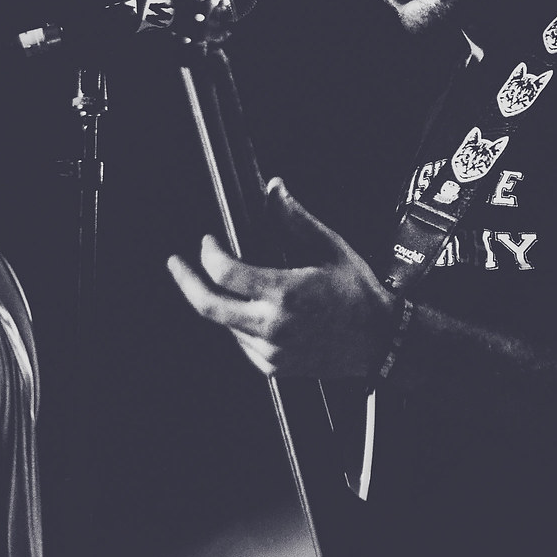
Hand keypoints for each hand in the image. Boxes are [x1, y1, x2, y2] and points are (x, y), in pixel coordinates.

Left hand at [167, 178, 394, 377]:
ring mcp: (271, 351)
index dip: (209, 253)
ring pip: (225, 323)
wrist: (380, 341)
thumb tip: (274, 189)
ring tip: (231, 282)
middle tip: (176, 264)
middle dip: (186, 281)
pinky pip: (241, 341)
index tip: (208, 240)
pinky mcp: (273, 367)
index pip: (226, 273)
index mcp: (286, 293)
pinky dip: (238, 321)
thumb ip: (295, 219)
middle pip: (209, 306)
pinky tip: (253, 307)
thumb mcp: (331, 247)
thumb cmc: (359, 293)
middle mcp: (274, 326)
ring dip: (221, 300)